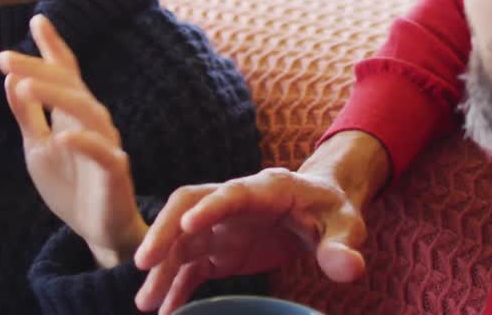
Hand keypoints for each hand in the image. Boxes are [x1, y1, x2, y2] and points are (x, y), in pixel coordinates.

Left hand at [0, 14, 146, 267]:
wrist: (99, 229)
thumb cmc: (70, 185)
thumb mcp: (37, 148)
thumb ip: (27, 116)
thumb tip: (11, 79)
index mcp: (74, 113)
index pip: (66, 72)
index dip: (52, 46)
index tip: (36, 20)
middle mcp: (93, 121)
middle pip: (70, 86)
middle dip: (38, 68)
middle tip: (5, 58)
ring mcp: (106, 143)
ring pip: (86, 111)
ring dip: (56, 97)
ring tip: (24, 88)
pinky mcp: (116, 171)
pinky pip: (102, 152)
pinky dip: (83, 143)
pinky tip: (60, 137)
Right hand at [133, 131, 388, 314]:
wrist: (322, 208)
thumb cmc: (333, 210)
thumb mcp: (346, 225)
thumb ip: (342, 245)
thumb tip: (348, 269)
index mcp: (265, 188)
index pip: (232, 193)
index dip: (210, 208)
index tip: (186, 225)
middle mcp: (233, 203)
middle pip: (188, 206)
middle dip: (164, 230)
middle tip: (144, 262)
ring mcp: (223, 226)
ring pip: (182, 240)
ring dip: (162, 268)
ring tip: (145, 303)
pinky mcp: (221, 249)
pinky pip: (192, 267)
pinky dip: (176, 287)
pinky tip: (165, 310)